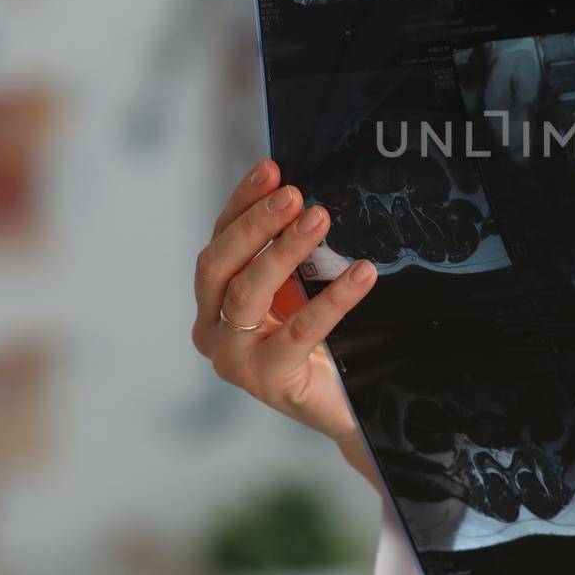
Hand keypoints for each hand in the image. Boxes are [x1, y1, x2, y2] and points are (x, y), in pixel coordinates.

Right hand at [191, 158, 381, 490]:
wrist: (347, 406)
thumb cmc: (320, 342)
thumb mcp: (298, 289)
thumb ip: (290, 250)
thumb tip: (304, 192)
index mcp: (214, 301)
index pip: (219, 241)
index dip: (242, 203)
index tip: (271, 168)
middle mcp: (211, 330)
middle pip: (217, 265)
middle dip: (254, 224)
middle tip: (295, 194)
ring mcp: (233, 359)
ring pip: (247, 293)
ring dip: (283, 250)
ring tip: (321, 217)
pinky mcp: (266, 381)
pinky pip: (300, 331)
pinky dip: (333, 299)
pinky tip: (363, 272)